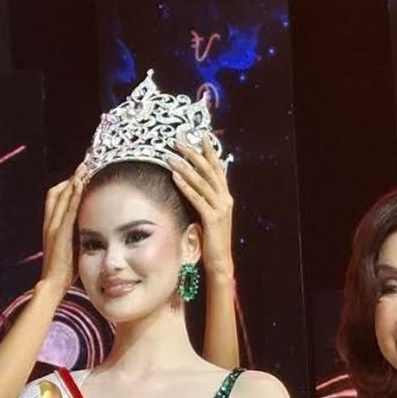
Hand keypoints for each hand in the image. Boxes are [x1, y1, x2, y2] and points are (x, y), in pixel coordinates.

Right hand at [38, 166, 84, 291]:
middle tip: (85, 164)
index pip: (54, 197)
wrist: (52, 284)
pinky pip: (67, 209)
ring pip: (61, 197)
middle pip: (56, 192)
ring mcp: (53, 228)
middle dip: (71, 177)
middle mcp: (49, 223)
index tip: (80, 174)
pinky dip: (73, 195)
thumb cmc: (64, 270)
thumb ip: (74, 234)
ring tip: (85, 167)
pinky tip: (81, 184)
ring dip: (73, 181)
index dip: (66, 184)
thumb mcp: (69, 247)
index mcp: (50, 226)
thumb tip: (88, 226)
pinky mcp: (60, 234)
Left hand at [167, 138, 233, 281]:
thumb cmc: (211, 240)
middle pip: (208, 170)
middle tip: (178, 141)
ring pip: (201, 182)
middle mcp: (225, 199)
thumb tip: (192, 186)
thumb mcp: (209, 216)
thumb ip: (204, 200)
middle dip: (193, 154)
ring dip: (185, 167)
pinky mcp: (212, 219)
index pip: (217, 169)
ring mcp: (220, 208)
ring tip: (171, 156)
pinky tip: (175, 177)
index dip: (209, 152)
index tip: (201, 135)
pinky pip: (197, 199)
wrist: (219, 261)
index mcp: (225, 197)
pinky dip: (186, 187)